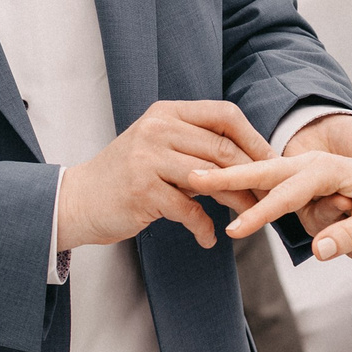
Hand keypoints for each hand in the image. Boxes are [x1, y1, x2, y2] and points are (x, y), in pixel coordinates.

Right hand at [56, 100, 272, 251]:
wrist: (79, 199)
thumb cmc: (127, 175)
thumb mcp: (159, 147)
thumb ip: (196, 145)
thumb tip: (249, 158)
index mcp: (167, 112)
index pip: (224, 115)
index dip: (254, 139)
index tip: (272, 163)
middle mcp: (158, 129)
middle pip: (223, 148)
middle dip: (252, 175)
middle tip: (270, 196)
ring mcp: (148, 158)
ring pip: (212, 179)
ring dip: (236, 202)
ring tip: (250, 217)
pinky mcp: (143, 190)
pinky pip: (188, 210)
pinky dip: (203, 227)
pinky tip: (208, 238)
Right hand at [190, 151, 351, 263]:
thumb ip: (351, 234)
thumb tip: (318, 251)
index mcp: (326, 170)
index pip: (284, 193)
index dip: (258, 214)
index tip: (234, 230)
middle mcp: (311, 166)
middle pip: (261, 172)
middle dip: (228, 177)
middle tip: (193, 178)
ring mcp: (305, 170)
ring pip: (263, 174)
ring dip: (231, 177)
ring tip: (195, 179)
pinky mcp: (304, 179)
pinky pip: (269, 180)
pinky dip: (244, 181)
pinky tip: (219, 185)